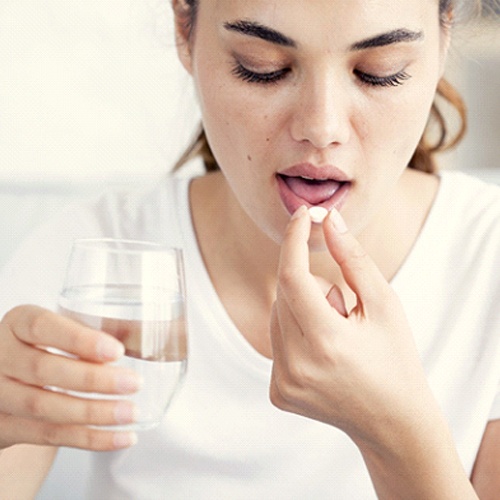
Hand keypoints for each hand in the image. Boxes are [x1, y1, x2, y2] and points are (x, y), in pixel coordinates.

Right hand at [0, 305, 140, 450]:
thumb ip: (94, 332)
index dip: (79, 340)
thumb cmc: (48, 347)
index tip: (116, 350)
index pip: (42, 326)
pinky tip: (121, 438)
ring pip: (44, 407)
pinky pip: (49, 436)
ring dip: (94, 413)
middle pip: (43, 370)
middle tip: (134, 383)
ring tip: (131, 413)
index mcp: (18, 323)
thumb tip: (141, 337)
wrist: (10, 382)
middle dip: (93, 380)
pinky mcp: (4, 428)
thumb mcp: (62, 330)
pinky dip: (89, 439)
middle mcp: (0, 357)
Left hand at [270, 206, 440, 450]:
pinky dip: (295, 334)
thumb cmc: (395, 358)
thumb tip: (328, 220)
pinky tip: (324, 355)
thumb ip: (353, 259)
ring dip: (302, 310)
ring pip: (277, 315)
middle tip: (343, 310)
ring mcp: (283, 383)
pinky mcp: (277, 392)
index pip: (292, 276)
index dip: (294, 240)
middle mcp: (296, 366)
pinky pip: (276, 341)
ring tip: (336, 336)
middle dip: (310, 286)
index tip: (302, 215)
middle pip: (284, 294)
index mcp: (326, 342)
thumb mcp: (385, 304)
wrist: (392, 421)